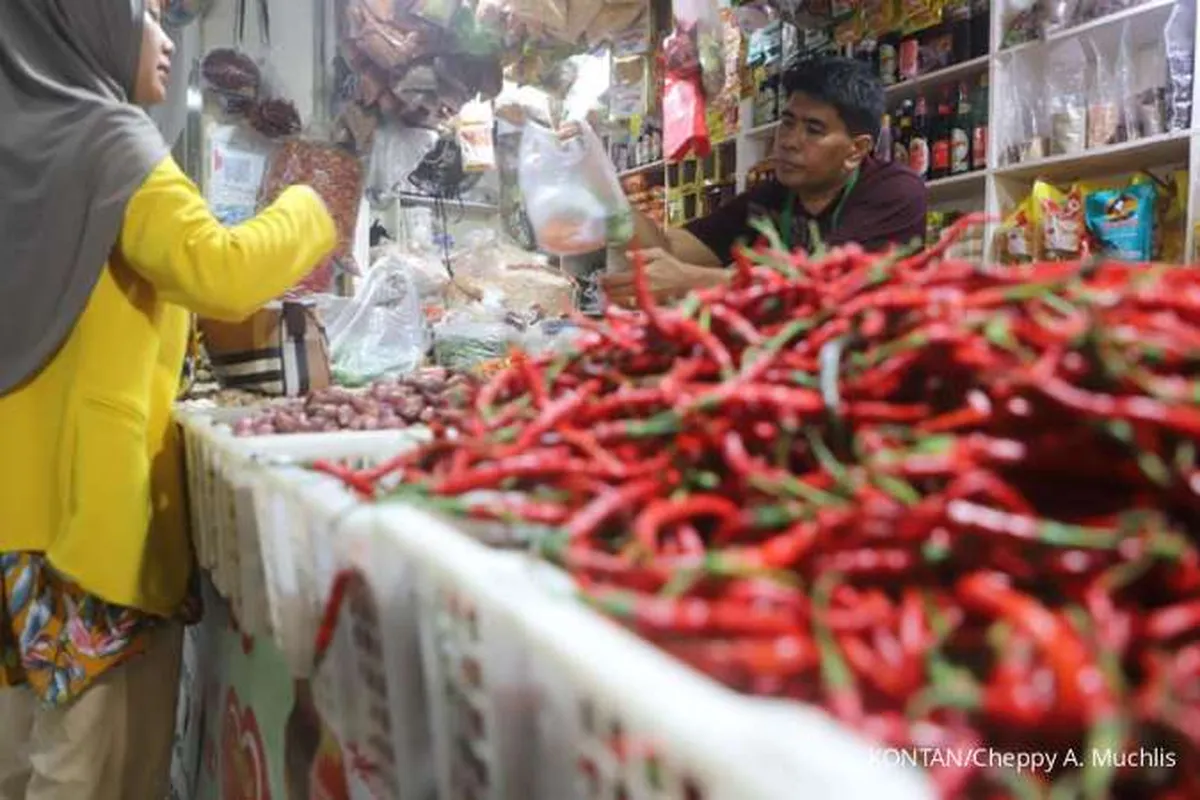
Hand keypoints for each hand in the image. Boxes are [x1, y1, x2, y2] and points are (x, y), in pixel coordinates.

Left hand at [599, 248, 725, 306]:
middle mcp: (644, 287)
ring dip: (612, 300)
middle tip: (599, 288)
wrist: (688, 282)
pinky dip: (624, 307)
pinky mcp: (651, 306)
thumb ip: (642, 254)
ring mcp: (647, 298)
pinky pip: (633, 308)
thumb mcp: (659, 254)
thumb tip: (626, 255)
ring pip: (624, 302)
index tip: (600, 278)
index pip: (618, 279)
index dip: (606, 280)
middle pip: (618, 292)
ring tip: (605, 296)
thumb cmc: (673, 266)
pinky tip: (617, 304)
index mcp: (644, 274)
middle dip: (606, 290)